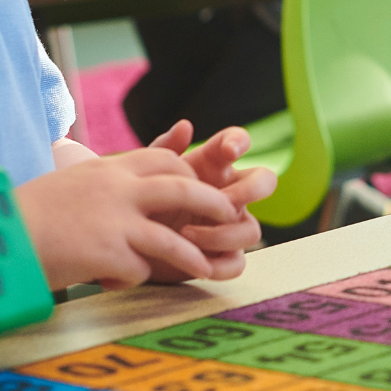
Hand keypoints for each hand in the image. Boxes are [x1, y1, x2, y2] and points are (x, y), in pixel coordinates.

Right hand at [16, 148, 241, 290]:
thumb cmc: (18, 215)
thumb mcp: (66, 184)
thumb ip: (100, 184)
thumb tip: (120, 194)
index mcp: (106, 168)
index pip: (162, 159)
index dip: (186, 172)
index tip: (196, 186)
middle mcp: (116, 189)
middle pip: (182, 187)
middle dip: (211, 202)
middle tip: (229, 215)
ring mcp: (114, 221)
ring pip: (172, 237)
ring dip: (192, 255)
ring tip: (208, 268)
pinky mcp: (106, 253)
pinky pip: (140, 269)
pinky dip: (134, 278)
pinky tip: (113, 282)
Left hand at [141, 121, 277, 281]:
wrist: (125, 242)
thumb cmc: (141, 202)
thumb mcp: (145, 176)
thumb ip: (163, 150)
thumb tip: (185, 126)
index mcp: (212, 167)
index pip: (238, 143)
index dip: (240, 142)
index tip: (228, 151)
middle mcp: (228, 194)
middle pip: (265, 182)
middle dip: (251, 190)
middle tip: (224, 201)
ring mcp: (229, 227)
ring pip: (252, 230)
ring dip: (223, 233)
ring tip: (186, 233)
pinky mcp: (221, 258)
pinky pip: (237, 263)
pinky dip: (218, 264)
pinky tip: (193, 261)